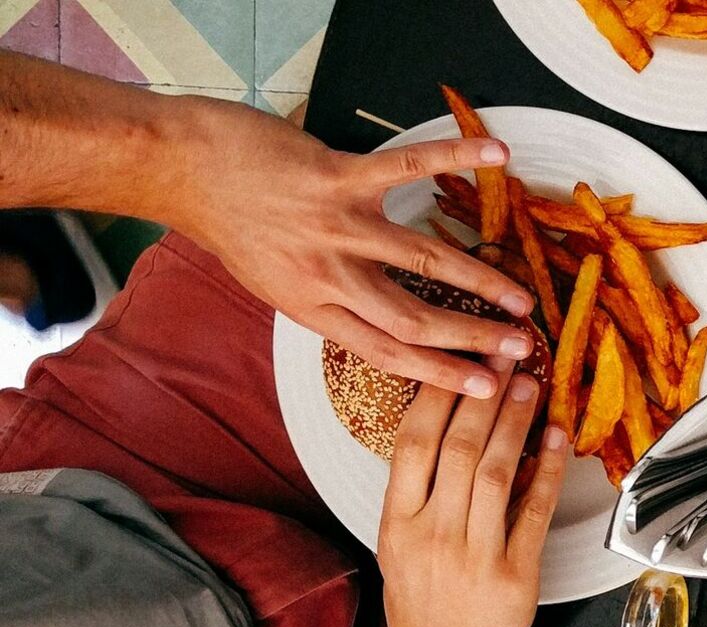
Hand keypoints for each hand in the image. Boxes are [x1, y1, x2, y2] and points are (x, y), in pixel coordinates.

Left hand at [169, 97, 534, 396]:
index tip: (486, 388)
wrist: (181, 170)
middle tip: (522, 348)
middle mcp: (327, 275)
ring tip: (522, 296)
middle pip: (414, 318)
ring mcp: (335, 225)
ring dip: (480, 280)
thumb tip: (377, 319)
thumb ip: (326, 300)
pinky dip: (455, 157)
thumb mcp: (273, 282)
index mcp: (312, 308)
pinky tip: (496, 155)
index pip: (387, 352)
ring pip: (422, 260)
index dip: (442, 374)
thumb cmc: (229, 224)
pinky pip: (406, 168)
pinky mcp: (337, 177)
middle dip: (474, 337)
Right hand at [378, 367, 565, 626]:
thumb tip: (453, 426)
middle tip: (505, 355)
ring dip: (516, 423)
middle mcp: (433, 534)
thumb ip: (420, 491)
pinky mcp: (515, 575)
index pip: (412, 443)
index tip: (459, 359)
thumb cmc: (422, 603)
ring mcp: (475, 555)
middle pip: (459, 448)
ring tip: (529, 385)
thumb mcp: (400, 544)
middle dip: (484, 395)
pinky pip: (535, 512)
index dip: (438, 395)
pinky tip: (557, 439)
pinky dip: (548, 471)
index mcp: (397, 523)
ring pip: (497, 472)